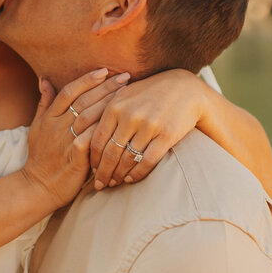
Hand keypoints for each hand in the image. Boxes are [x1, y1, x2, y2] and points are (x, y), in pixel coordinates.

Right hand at [21, 68, 129, 207]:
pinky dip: (105, 128)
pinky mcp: (75, 156)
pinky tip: (120, 120)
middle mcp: (57, 126)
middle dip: (105, 87)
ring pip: (89, 117)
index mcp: (49, 117)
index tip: (104, 71)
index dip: (86, 80)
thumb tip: (44, 79)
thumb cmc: (40, 156)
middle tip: (124, 76)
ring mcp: (66, 141)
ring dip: (109, 103)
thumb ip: (44, 103)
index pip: (69, 91)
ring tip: (126, 93)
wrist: (38, 186)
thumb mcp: (37, 127)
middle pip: (83, 101)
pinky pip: (92, 138)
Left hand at [90, 69, 204, 189]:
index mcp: (115, 106)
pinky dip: (137, 173)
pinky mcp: (167, 135)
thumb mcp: (125, 94)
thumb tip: (87, 132)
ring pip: (128, 159)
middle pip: (110, 152)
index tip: (91, 170)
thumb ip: (108, 111)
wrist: (185, 88)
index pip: (97, 139)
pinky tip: (130, 179)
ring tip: (114, 183)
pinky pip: (147, 161)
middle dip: (103, 172)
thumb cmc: (150, 92)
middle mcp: (130, 116)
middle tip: (100, 184)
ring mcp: (149, 126)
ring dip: (118, 175)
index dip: (92, 158)